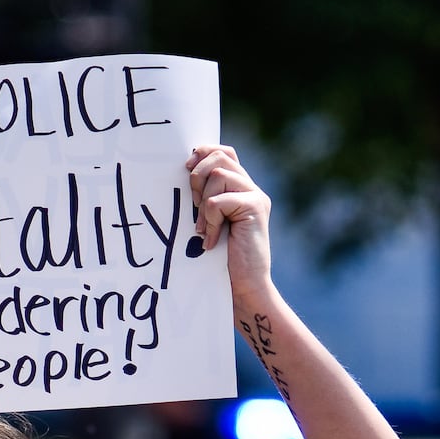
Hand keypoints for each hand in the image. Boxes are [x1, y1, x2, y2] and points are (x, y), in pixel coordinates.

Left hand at [187, 145, 271, 300]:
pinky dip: (209, 221)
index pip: (223, 152)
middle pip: (220, 156)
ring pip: (218, 176)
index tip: (186, 168)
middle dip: (198, 176)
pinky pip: (218, 201)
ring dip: (203, 205)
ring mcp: (256, 197)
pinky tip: (212, 241)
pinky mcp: (255, 207)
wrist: (244, 287)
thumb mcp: (209, 222)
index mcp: (240, 188)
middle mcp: (251, 188)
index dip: (203, 152)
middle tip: (194, 205)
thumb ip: (204, 198)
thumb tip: (183, 173)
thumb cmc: (222, 259)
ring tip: (204, 230)